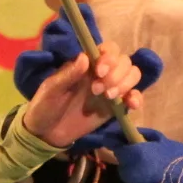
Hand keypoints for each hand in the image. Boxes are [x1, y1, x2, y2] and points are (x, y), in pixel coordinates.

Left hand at [22, 35, 149, 148]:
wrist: (46, 133)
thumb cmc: (45, 106)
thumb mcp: (51, 89)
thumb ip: (68, 74)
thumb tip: (86, 57)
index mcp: (86, 64)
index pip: (109, 49)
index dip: (109, 57)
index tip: (99, 72)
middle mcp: (101, 73)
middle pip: (124, 62)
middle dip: (116, 74)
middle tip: (97, 90)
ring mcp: (110, 89)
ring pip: (132, 76)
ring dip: (125, 84)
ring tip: (108, 97)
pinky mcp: (115, 107)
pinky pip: (133, 97)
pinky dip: (137, 98)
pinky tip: (131, 104)